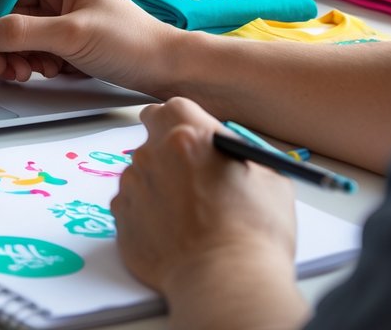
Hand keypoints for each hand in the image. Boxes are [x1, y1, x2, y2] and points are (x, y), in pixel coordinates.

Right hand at [0, 0, 176, 91]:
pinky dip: (30, 60)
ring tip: (29, 71)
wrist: (162, 68)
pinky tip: (48, 69)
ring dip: (15, 54)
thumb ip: (23, 33)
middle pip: (3, 10)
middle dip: (0, 41)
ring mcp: (56, 10)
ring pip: (13, 31)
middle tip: (3, 67)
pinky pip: (29, 45)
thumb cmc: (130, 41)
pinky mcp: (61, 32)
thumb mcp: (71, 35)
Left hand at [112, 98, 305, 328]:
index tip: (188, 134)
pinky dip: (148, 215)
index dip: (180, 121)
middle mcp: (152, 154)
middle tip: (190, 178)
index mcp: (188, 135)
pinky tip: (173, 234)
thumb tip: (230, 154)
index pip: (170, 108)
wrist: (224, 282)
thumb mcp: (271, 180)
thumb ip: (240, 155)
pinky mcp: (119, 216)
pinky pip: (132, 205)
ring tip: (189, 217)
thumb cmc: (254, 233)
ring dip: (159, 186)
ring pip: (141, 174)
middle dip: (168, 154)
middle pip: (152, 139)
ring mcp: (132, 185)